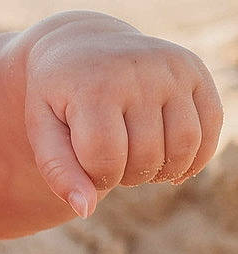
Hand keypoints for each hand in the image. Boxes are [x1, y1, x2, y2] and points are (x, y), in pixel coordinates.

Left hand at [24, 17, 222, 218]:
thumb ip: (58, 171)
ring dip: (163, 170)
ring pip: (185, 146)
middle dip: (128, 174)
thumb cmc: (60, 97)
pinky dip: (195, 156)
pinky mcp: (194, 70)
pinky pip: (210, 127)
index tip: (88, 168)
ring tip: (140, 164)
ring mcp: (170, 68)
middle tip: (114, 164)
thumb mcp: (43, 128)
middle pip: (147, 155)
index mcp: (93, 84)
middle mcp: (136, 70)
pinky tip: (171, 162)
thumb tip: (85, 210)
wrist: (82, 43)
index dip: (97, 177)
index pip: (106, 158)